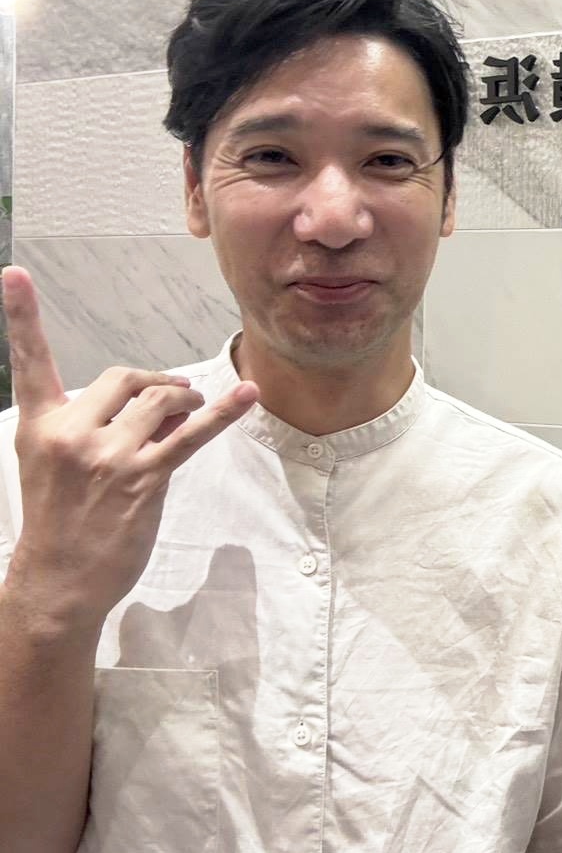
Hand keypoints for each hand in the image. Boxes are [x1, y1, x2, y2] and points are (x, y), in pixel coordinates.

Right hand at [1, 267, 257, 631]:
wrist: (59, 579)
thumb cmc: (61, 519)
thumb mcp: (56, 463)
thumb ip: (97, 423)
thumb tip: (157, 400)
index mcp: (40, 424)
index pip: (29, 362)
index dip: (21, 317)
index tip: (12, 273)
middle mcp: (69, 433)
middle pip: (124, 377)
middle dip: (154, 382)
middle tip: (170, 395)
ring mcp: (106, 456)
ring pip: (159, 400)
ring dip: (181, 400)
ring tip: (185, 411)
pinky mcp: (142, 478)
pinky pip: (191, 435)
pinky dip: (223, 412)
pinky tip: (248, 394)